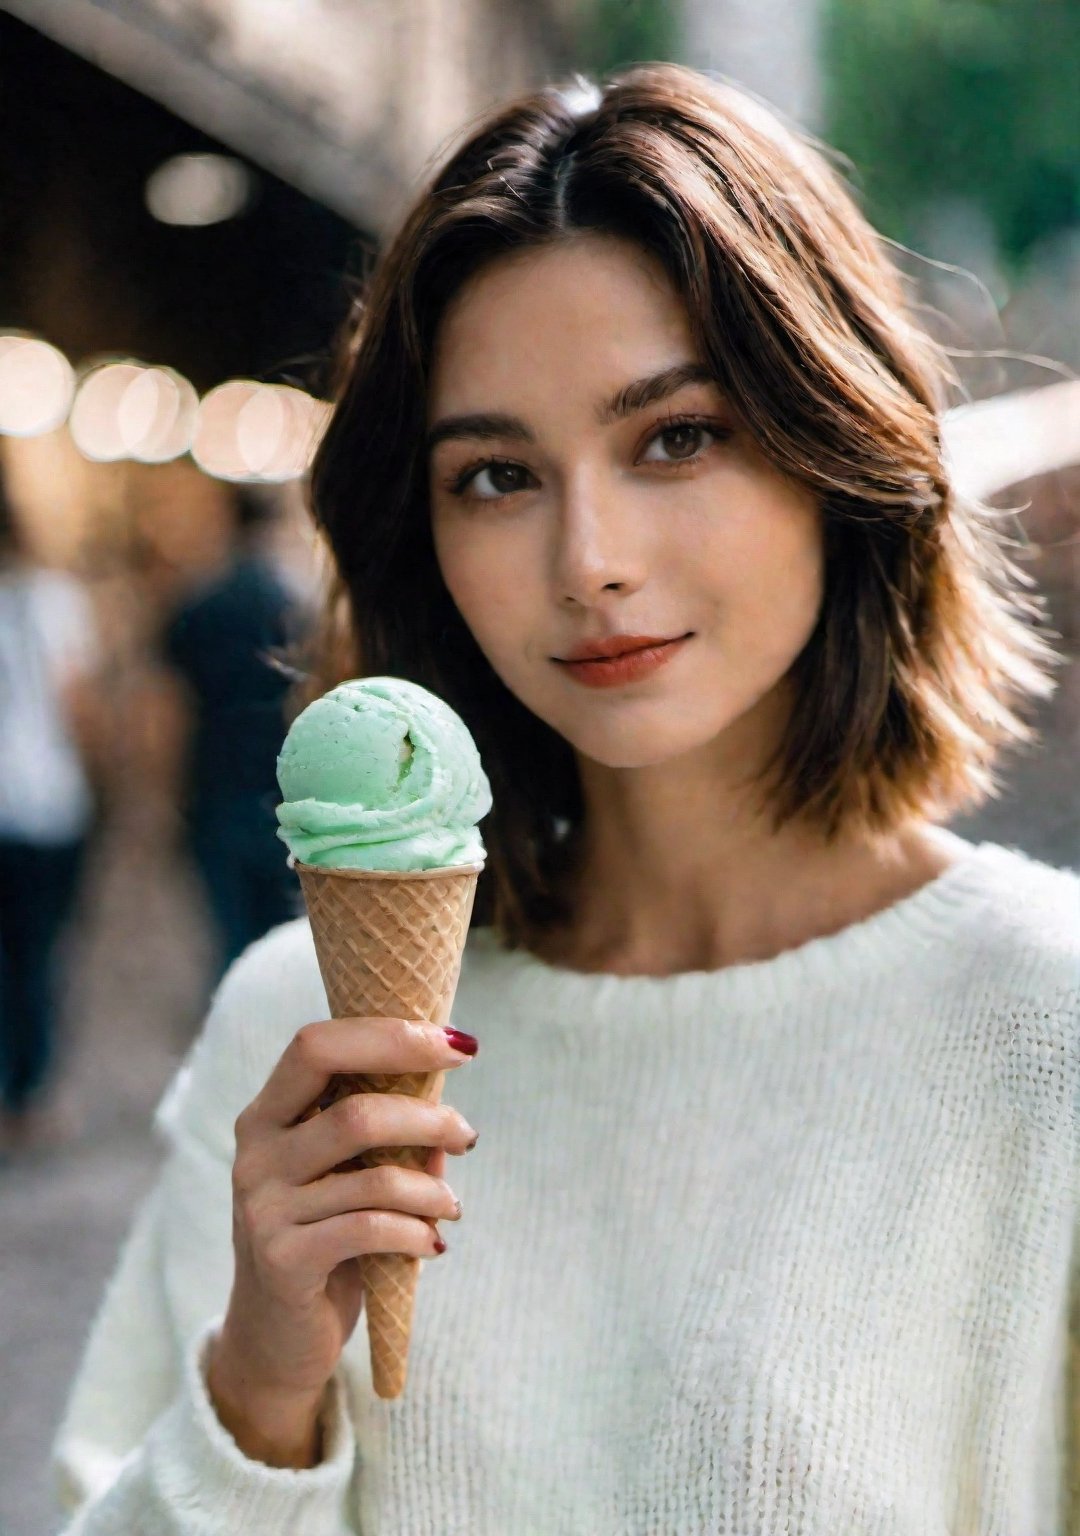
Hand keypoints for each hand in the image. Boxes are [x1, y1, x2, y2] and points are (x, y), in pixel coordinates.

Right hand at [207, 1016, 477, 1464]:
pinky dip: (416, 1231)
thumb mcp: (347, 1178)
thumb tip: (449, 1120)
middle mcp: (256, 1153)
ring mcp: (264, 1208)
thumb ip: (388, 1140)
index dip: (391, 1035)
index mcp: (267, 1114)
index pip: (317, 1044)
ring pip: (375, 1175)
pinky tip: (433, 1243)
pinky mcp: (283, 1261)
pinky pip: (371, 1229)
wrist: (275, 1339)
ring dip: (431, 1187)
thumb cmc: (324, 1237)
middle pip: (356, 1109)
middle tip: (467, 1135)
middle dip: (427, 1117)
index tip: (458, 1046)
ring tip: (451, 1203)